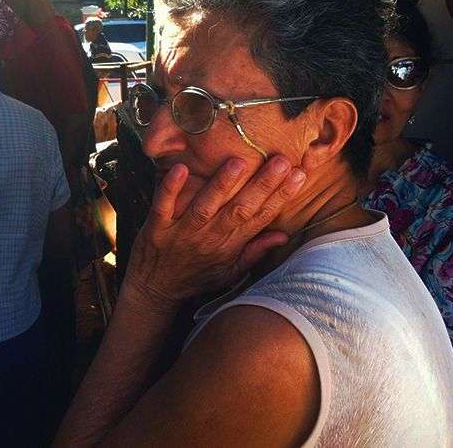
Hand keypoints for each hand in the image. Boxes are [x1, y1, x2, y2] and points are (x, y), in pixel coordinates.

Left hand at [123, 155, 305, 305]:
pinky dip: (171, 189)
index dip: (280, 196)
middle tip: (281, 160)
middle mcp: (209, 238)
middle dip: (261, 186)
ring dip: (221, 185)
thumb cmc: (196, 277)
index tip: (299, 174)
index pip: (260, 218)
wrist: (154, 291)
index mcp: (229, 246)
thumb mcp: (230, 272)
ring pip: (206, 207)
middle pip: (239, 210)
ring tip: (239, 162)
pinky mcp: (156, 229)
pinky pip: (163, 207)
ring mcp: (181, 234)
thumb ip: (255, 252)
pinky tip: (180, 169)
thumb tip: (284, 235)